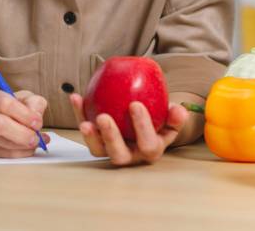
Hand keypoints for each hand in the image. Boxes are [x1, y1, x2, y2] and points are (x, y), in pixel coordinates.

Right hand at [0, 87, 49, 157]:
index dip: (24, 114)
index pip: (4, 103)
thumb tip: (37, 118)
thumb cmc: (10, 107)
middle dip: (21, 133)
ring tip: (36, 142)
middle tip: (37, 138)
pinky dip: (18, 153)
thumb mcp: (23, 97)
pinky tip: (28, 149)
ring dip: (22, 145)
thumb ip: (34, 103)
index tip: (38, 122)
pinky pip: (0, 154)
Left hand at [69, 93, 187, 165]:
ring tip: (84, 120)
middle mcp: (131, 156)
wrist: (148, 125)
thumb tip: (178, 110)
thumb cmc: (161, 120)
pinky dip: (80, 115)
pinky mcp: (98, 143)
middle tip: (103, 118)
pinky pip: (88, 132)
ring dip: (90, 137)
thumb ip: (176, 115)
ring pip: (99, 150)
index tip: (135, 104)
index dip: (142, 127)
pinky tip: (76, 98)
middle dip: (110, 138)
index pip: (147, 144)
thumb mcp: (172, 118)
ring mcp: (112, 152)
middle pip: (119, 155)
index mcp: (151, 151)